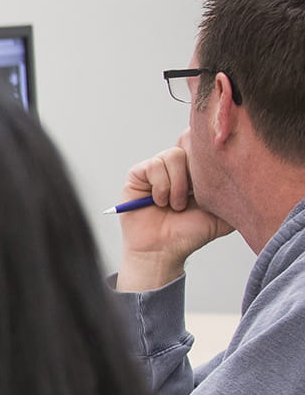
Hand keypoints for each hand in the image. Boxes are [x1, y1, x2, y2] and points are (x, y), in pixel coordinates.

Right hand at [115, 145, 233, 290]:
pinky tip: (161, 202)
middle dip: (196, 173)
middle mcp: (176, 166)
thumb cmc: (190, 234)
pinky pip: (154, 166)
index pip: (204, 144)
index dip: (209, 156)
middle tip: (194, 197)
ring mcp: (156, 168)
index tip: (211, 181)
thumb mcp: (224, 213)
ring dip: (178, 185)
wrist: (163, 251)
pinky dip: (162, 186)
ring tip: (176, 205)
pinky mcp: (137, 174)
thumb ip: (238, 196)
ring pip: (173, 155)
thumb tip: (256, 180)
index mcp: (196, 170)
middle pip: (190, 143)